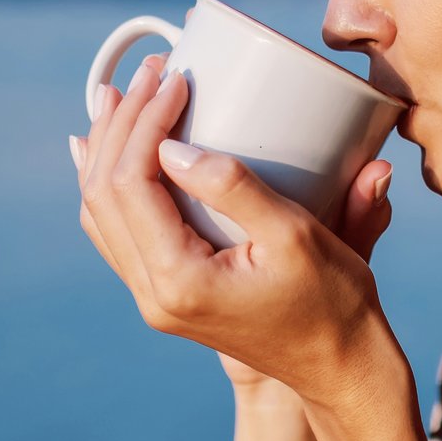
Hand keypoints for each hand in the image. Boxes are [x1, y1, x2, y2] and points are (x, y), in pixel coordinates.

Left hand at [69, 51, 401, 403]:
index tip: (177, 79)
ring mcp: (154, 299)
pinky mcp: (168, 295)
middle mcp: (152, 295)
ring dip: (106, 151)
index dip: (145, 121)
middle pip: (104, 195)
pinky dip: (109, 188)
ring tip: (117, 97)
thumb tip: (173, 147)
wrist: (340, 367)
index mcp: (178, 281)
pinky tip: (102, 156)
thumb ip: (234, 188)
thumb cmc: (332, 302)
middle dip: (121, 125)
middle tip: (149, 73)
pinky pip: (117, 234)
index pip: (132, 184)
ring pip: (101, 214)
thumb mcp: (295, 236)